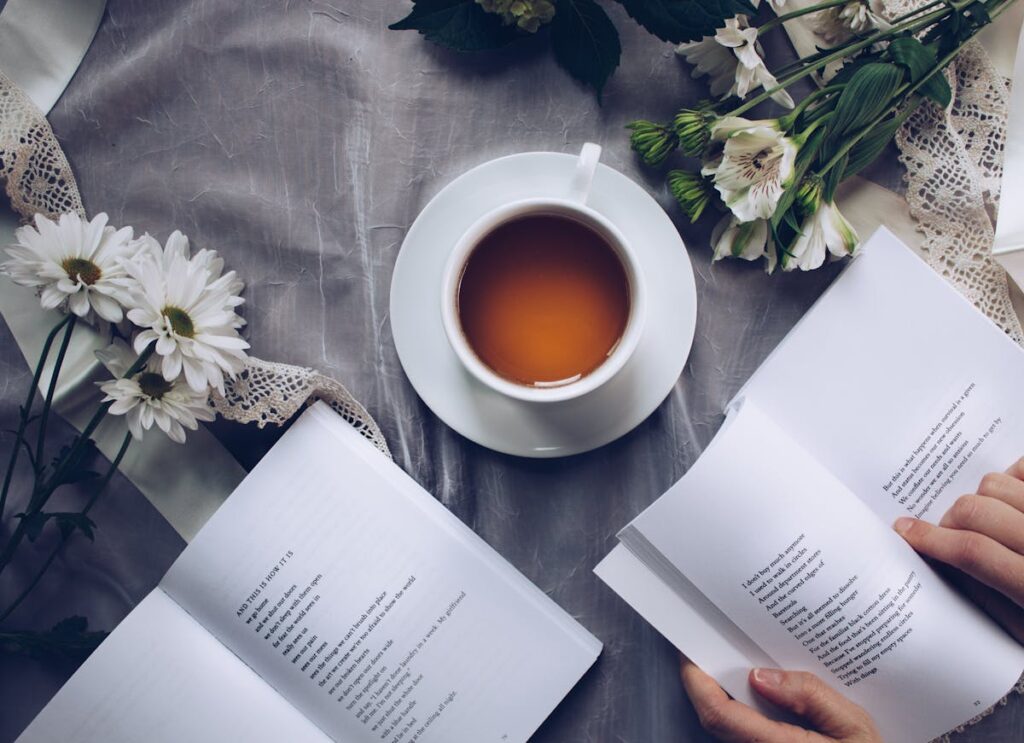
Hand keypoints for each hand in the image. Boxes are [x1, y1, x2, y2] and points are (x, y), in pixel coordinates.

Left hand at [680, 658, 880, 741]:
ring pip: (726, 725)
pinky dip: (740, 706)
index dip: (695, 679)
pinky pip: (742, 730)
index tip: (689, 649)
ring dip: (723, 693)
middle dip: (706, 679)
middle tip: (708, 643)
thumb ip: (811, 697)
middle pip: (715, 717)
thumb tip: (761, 675)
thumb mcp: (854, 726)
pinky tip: (756, 688)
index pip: (718, 713)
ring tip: (732, 659)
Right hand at [893, 457, 1023, 643]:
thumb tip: (943, 565)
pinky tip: (1015, 497)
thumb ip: (992, 599)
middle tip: (948, 532)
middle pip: (976, 510)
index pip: (972, 552)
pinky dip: (1014, 475)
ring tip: (989, 517)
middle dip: (950, 519)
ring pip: (996, 483)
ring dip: (982, 498)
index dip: (930, 538)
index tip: (906, 531)